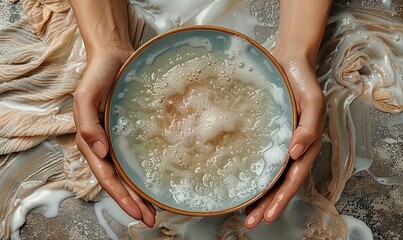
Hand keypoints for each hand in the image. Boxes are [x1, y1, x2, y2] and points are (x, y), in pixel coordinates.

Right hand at [73, 47, 155, 226]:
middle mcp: (107, 145)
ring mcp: (121, 139)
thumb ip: (88, 125)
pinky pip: (141, 154)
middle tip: (151, 219)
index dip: (120, 196)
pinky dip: (148, 170)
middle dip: (134, 202)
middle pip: (120, 181)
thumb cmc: (97, 75)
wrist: (115, 56)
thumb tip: (99, 154)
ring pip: (131, 172)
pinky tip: (160, 180)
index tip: (137, 211)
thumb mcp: (85, 97)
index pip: (106, 176)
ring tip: (158, 210)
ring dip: (142, 192)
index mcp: (93, 142)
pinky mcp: (135, 131)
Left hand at [244, 47, 325, 228]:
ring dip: (259, 196)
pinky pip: (258, 157)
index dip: (281, 198)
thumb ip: (309, 126)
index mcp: (305, 144)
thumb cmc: (302, 80)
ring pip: (269, 175)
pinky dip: (251, 174)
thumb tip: (296, 153)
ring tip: (244, 214)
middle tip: (250, 222)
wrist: (288, 60)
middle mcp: (291, 147)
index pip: (293, 177)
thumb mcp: (313, 100)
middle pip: (280, 182)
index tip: (266, 215)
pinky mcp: (265, 134)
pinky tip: (241, 183)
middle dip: (266, 205)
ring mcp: (278, 142)